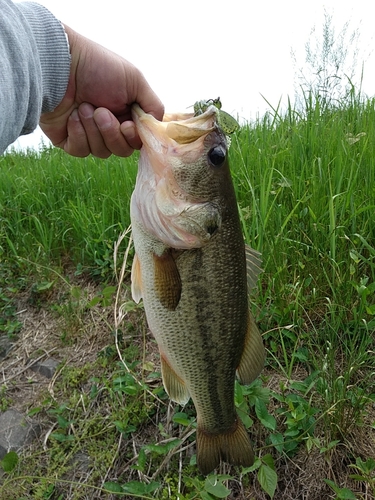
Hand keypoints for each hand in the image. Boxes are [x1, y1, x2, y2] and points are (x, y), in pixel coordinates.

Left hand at [39, 25, 163, 157]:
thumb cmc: (98, 67)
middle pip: (121, 150)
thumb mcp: (136, 81)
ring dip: (93, 129)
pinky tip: (71, 117)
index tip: (127, 124)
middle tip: (100, 112)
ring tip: (83, 107)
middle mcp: (109, 125)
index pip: (137, 140)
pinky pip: (81, 151)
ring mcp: (89, 134)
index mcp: (126, 113)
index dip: (133, 137)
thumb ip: (154, 106)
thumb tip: (156, 129)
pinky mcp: (69, 140)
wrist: (59, 65)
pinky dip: (78, 134)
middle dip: (111, 132)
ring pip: (101, 152)